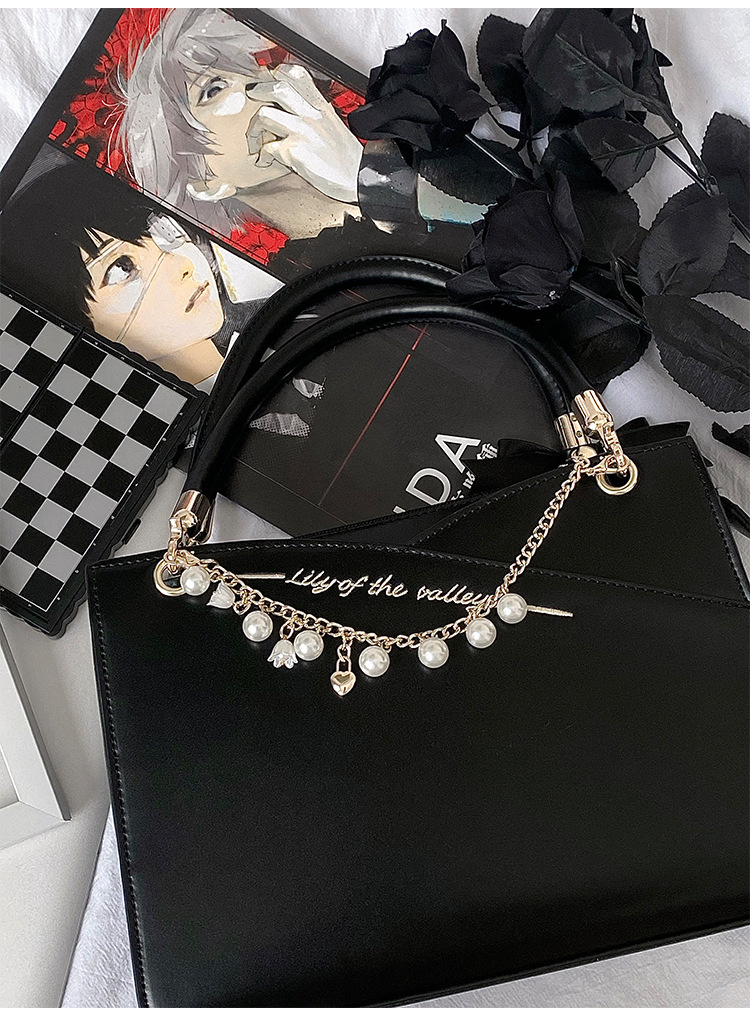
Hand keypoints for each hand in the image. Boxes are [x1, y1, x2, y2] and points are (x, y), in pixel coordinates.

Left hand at [245, 65, 361, 203]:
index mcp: (321, 108)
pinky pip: (268, 148)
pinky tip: (265, 161)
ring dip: (254, 128)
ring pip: (264, 115)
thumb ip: (318, 117)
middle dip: (258, 92)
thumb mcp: (335, 127)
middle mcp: (310, 115)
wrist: (358, 178)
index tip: (269, 77)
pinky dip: (263, 156)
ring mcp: (301, 132)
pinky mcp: (294, 151)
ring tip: (255, 138)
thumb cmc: (348, 159)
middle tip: (252, 100)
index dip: (279, 72)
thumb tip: (299, 114)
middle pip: (277, 88)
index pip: (298, 76)